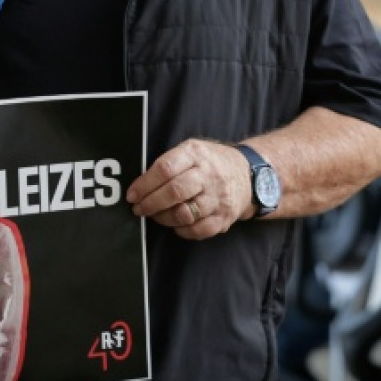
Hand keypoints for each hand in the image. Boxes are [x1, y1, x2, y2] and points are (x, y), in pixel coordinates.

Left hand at [125, 138, 253, 239]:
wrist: (248, 175)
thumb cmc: (210, 162)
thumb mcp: (191, 150)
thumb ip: (168, 163)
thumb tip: (140, 184)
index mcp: (196, 154)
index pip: (165, 168)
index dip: (145, 184)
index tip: (132, 194)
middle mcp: (208, 175)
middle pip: (175, 192)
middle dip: (150, 203)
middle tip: (138, 209)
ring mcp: (218, 197)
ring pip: (184, 214)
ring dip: (163, 218)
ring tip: (155, 215)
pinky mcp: (224, 217)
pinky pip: (198, 230)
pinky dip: (182, 230)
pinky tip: (175, 225)